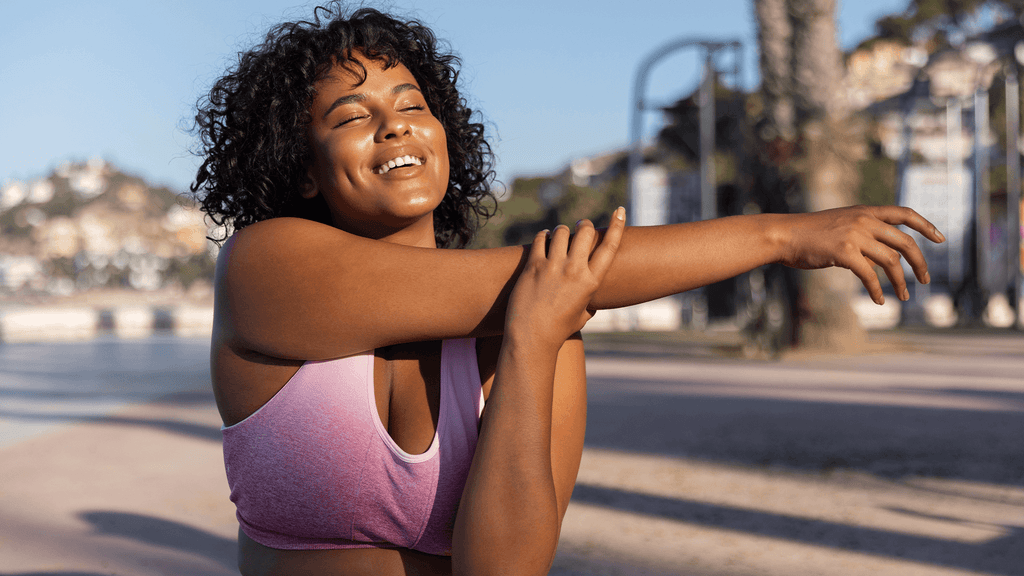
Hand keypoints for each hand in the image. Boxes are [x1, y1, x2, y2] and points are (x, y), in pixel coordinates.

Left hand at [505, 207, 625, 348]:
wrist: (532, 337)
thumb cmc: (558, 330)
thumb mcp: (582, 316)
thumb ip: (589, 302)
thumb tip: (592, 299)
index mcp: (591, 282)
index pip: (610, 247)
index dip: (617, 226)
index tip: (620, 210)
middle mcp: (575, 270)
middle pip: (585, 231)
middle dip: (584, 225)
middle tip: (582, 226)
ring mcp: (553, 266)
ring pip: (561, 232)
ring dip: (562, 230)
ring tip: (559, 235)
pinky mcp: (534, 266)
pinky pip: (540, 239)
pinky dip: (543, 236)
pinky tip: (543, 238)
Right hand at [778, 205, 944, 304]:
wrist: (784, 235)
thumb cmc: (809, 234)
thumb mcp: (841, 226)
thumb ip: (863, 237)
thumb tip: (882, 261)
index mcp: (865, 212)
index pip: (905, 214)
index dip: (926, 225)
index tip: (941, 239)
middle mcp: (864, 221)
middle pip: (905, 243)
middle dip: (920, 263)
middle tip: (925, 280)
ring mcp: (855, 236)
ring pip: (891, 262)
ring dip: (900, 283)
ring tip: (904, 296)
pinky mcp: (844, 253)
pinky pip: (869, 276)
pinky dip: (878, 291)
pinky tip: (880, 301)